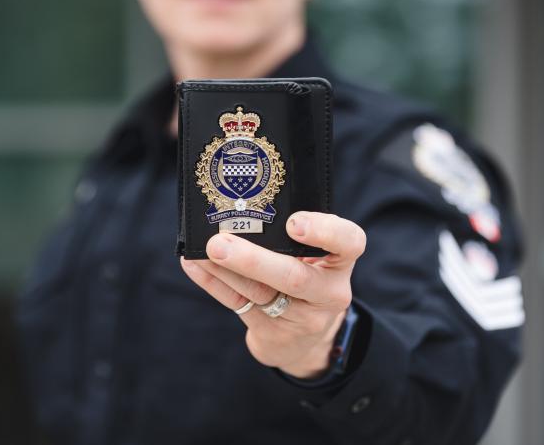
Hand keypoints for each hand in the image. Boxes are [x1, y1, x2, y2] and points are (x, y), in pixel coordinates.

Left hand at [180, 211, 366, 378]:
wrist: (305, 339)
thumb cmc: (309, 276)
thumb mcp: (316, 256)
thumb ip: (295, 236)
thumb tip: (242, 204)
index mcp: (341, 262)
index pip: (349, 243)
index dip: (324, 232)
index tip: (294, 223)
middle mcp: (327, 291)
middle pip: (294, 278)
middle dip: (254, 260)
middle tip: (220, 243)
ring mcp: (301, 317)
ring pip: (260, 292)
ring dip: (225, 269)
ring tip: (202, 250)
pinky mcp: (272, 331)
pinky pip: (238, 304)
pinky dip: (213, 282)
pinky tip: (194, 265)